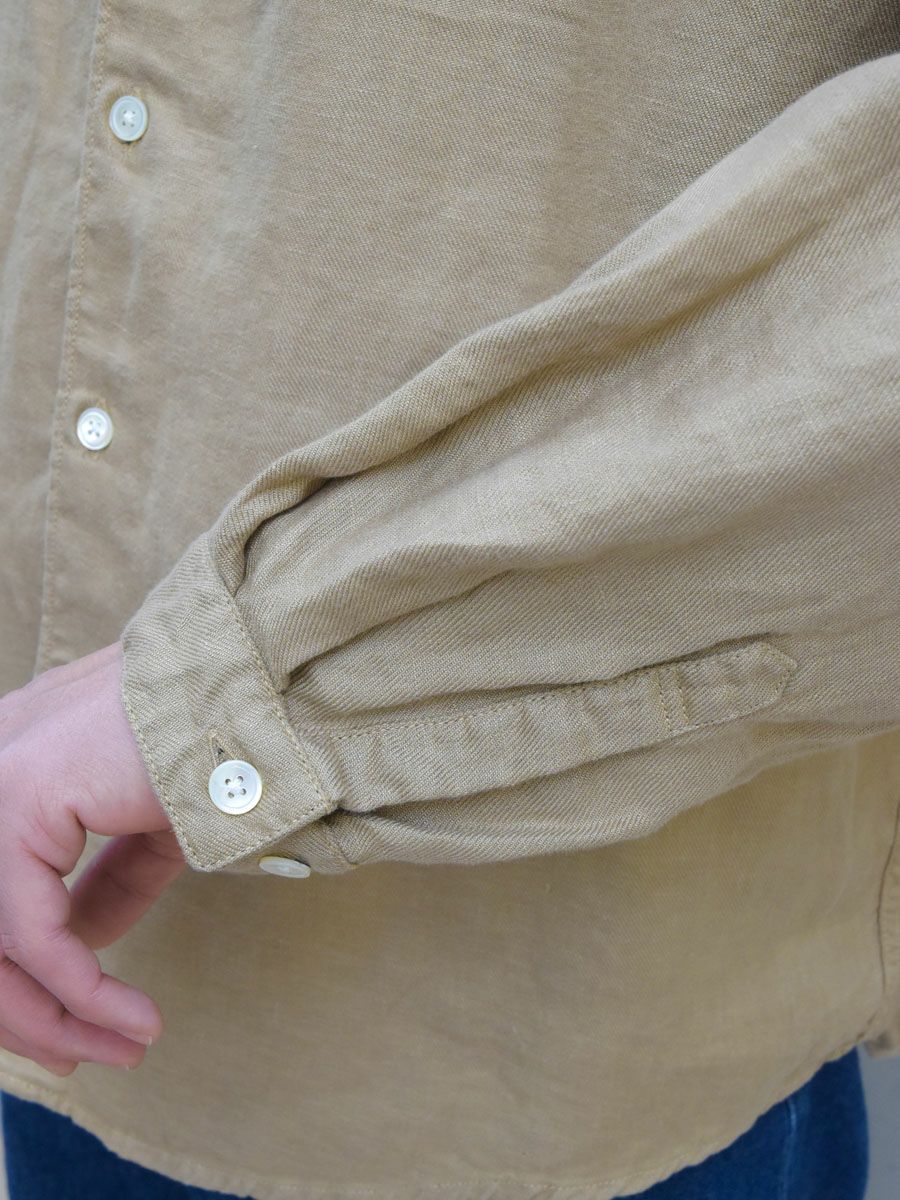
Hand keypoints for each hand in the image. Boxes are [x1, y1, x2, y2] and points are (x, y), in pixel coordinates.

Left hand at [0, 641, 183, 1076]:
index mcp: (17, 754)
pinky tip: (128, 1018)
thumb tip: (77, 945)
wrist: (261, 689)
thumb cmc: (223, 736)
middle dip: (28, 1008)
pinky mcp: (19, 794)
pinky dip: (79, 988)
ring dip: (55, 1011)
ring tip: (119, 1048)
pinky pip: (33, 929)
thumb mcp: (154, 823)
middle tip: (85, 1057)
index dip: (21, 972)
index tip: (74, 1028)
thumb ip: (108, 878)